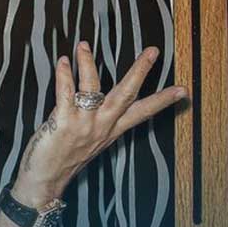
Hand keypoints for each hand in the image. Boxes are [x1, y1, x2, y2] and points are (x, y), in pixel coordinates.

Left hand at [13, 41, 187, 203]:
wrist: (45, 180)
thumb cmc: (63, 159)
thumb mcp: (89, 142)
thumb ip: (97, 122)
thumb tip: (98, 100)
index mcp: (111, 131)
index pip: (142, 113)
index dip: (163, 101)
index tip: (182, 89)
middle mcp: (101, 127)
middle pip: (126, 95)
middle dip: (140, 71)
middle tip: (152, 51)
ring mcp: (84, 124)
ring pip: (93, 88)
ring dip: (88, 64)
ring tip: (84, 46)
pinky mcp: (64, 123)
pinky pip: (66, 93)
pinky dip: (65, 75)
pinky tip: (64, 62)